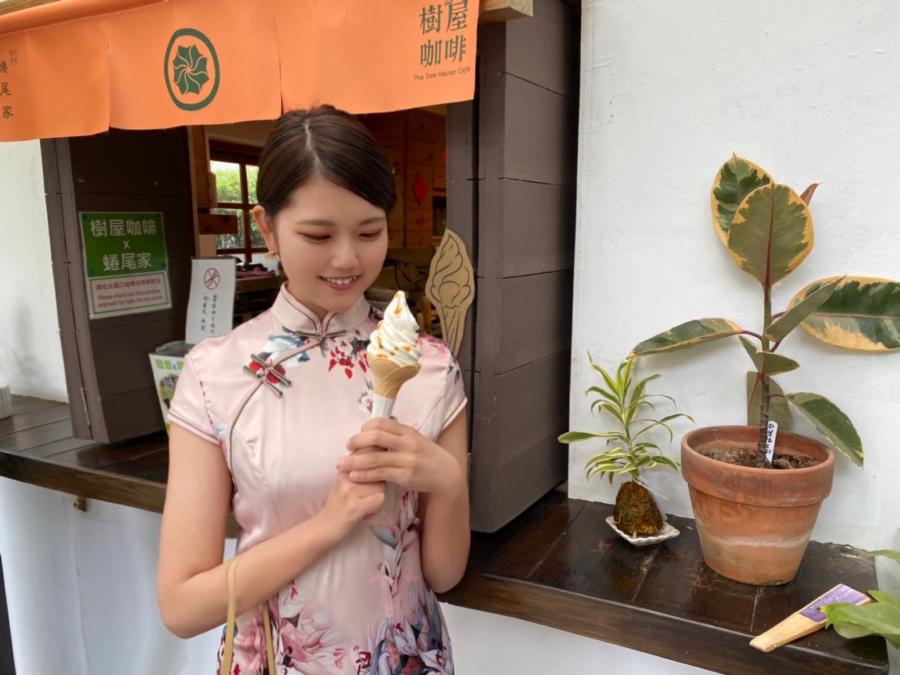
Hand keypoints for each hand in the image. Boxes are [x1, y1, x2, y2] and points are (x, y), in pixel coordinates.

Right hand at [316, 456, 384, 542]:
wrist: (324, 527)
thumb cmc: (338, 504)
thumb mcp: (345, 481)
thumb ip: (358, 467)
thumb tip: (379, 449)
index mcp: (344, 468)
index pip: (368, 450)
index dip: (379, 455)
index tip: (380, 461)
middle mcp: (347, 476)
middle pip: (379, 470)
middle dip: (380, 483)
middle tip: (369, 495)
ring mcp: (350, 491)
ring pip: (382, 486)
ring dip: (379, 497)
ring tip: (367, 504)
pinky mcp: (355, 506)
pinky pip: (380, 499)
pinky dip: (377, 508)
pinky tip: (367, 513)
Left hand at [338, 418, 463, 497]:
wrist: (447, 474)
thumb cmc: (428, 456)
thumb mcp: (416, 440)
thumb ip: (397, 436)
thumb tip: (374, 431)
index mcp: (408, 432)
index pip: (382, 422)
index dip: (366, 427)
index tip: (359, 434)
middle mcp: (407, 443)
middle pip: (375, 437)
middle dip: (356, 441)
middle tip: (347, 446)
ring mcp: (407, 460)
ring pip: (374, 458)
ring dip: (354, 461)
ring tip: (341, 464)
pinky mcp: (405, 476)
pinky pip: (380, 474)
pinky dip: (364, 475)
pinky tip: (354, 476)